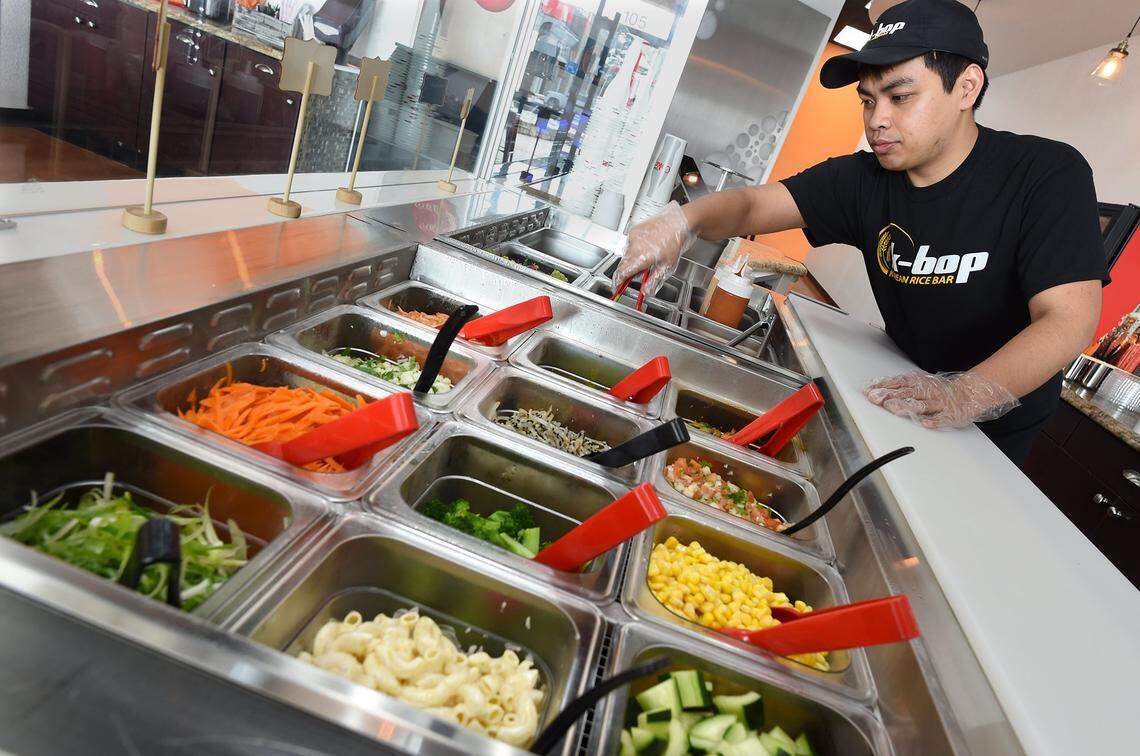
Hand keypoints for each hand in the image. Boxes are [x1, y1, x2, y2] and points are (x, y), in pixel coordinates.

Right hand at [612, 201, 695, 296]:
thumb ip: (654, 280)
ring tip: (647, 256)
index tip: (618, 286)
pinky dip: (634, 248)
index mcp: (641, 258)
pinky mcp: (633, 230)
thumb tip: (646, 291)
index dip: (618, 281)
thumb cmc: (674, 242)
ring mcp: (632, 237)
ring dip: (632, 259)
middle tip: (641, 272)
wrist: (677, 222)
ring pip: (626, 254)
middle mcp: (634, 247)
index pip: (622, 273)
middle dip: (628, 271)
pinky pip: (629, 243)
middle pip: (623, 264)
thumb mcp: (667, 266)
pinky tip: (646, 246)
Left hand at [863, 371, 1019, 428]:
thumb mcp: (918, 384)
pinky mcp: (949, 414)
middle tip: (876, 399)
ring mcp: (938, 403)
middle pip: (907, 393)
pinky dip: (933, 421)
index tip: (869, 391)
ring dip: (907, 406)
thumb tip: (874, 390)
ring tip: (893, 408)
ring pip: (921, 405)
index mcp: (919, 383)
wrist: (968, 393)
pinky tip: (924, 423)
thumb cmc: (937, 390)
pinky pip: (941, 418)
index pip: (899, 383)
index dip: (883, 386)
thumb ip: (898, 387)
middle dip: (891, 396)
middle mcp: (927, 391)